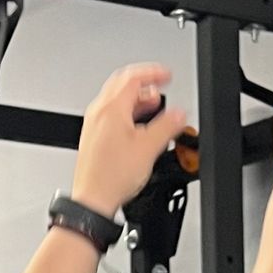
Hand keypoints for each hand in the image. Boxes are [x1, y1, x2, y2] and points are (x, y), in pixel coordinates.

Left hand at [73, 63, 192, 217]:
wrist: (93, 199)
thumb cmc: (112, 177)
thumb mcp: (149, 149)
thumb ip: (167, 127)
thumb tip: (180, 114)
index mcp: (111, 109)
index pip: (133, 77)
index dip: (153, 73)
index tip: (167, 76)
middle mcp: (99, 113)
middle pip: (122, 84)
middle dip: (144, 82)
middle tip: (161, 86)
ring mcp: (94, 124)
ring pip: (116, 99)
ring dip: (137, 98)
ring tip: (154, 105)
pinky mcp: (94, 136)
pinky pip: (111, 114)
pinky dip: (128, 111)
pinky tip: (140, 125)